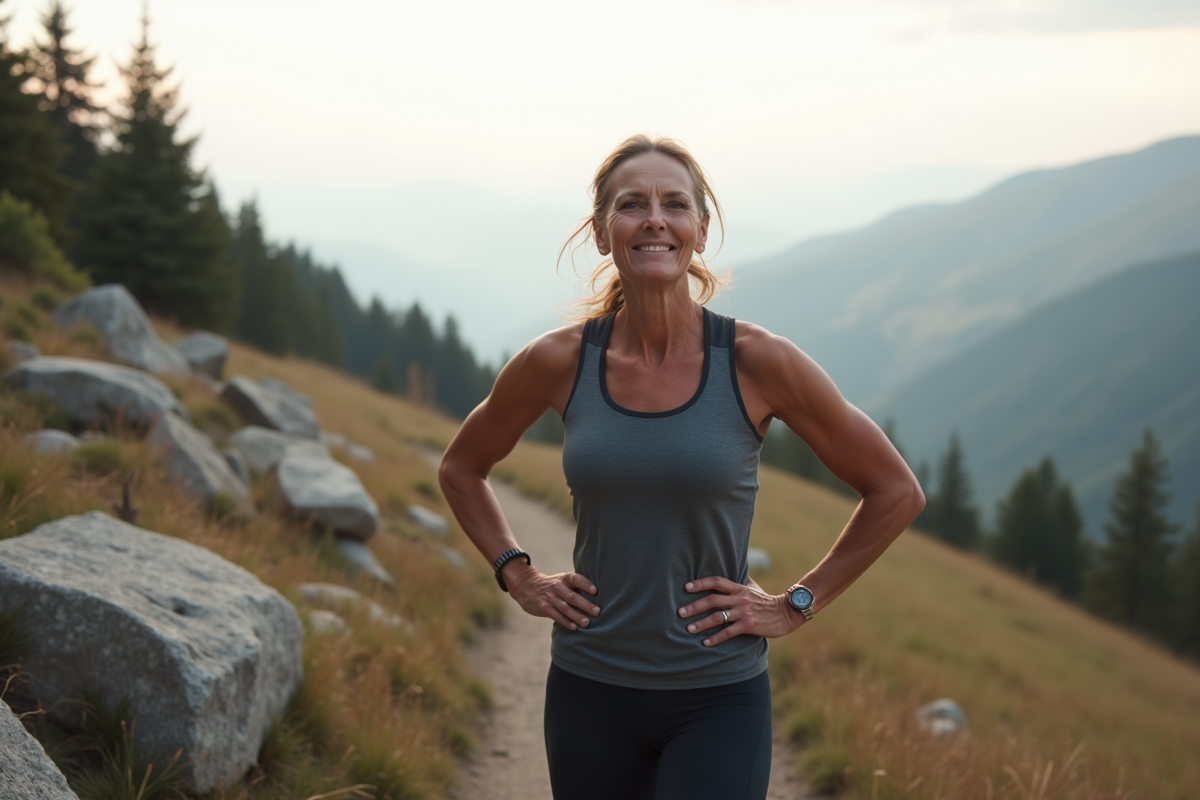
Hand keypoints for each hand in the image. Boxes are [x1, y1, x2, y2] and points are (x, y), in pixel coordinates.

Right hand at [507, 564, 599, 630]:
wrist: (527, 586)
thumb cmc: (552, 585)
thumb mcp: (562, 579)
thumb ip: (576, 585)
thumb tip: (600, 594)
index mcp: (564, 578)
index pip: (576, 579)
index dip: (585, 584)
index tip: (596, 591)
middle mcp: (557, 587)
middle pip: (573, 596)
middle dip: (586, 605)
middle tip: (597, 612)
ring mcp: (550, 598)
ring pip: (565, 608)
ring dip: (577, 616)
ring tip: (587, 623)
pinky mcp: (544, 608)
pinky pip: (556, 616)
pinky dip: (565, 622)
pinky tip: (574, 627)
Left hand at [677, 576, 801, 646]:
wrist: (786, 613)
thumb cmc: (766, 600)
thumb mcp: (753, 587)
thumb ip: (740, 580)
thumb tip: (732, 567)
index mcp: (738, 588)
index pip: (717, 582)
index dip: (701, 583)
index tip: (686, 588)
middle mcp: (739, 599)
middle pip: (712, 600)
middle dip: (694, 606)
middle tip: (680, 612)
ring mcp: (743, 612)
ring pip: (718, 617)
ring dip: (701, 624)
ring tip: (688, 629)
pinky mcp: (748, 625)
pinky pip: (729, 632)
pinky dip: (716, 638)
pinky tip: (705, 643)